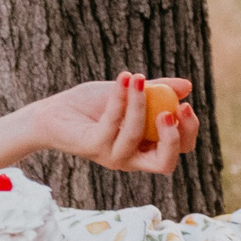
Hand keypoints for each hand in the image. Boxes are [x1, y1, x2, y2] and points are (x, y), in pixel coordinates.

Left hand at [31, 74, 195, 173]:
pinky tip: (123, 78)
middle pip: (166, 162)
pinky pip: (112, 122)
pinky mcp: (93, 147)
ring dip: (140, 104)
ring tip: (137, 77)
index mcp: (145, 147)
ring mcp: (111, 155)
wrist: (52, 112)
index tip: (185, 105)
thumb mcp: (130, 94)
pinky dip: (120, 97)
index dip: (188, 131)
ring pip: (136, 137)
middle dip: (175, 137)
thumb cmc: (90, 106)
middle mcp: (131, 158)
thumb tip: (188, 86)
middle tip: (173, 110)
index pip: (178, 149)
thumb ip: (157, 90)